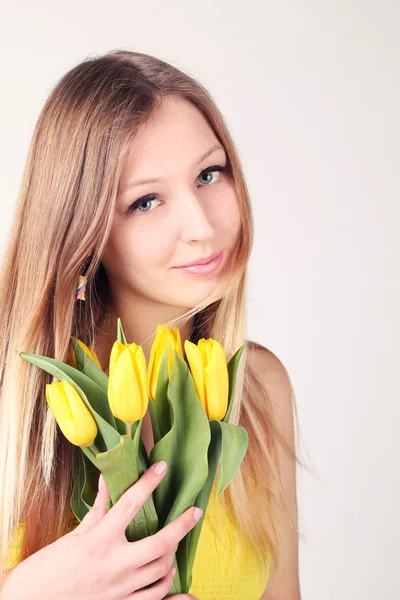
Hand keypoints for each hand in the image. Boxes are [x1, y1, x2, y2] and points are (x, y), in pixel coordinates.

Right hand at [1, 461, 201, 599]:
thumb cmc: (51, 564)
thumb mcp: (76, 532)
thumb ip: (99, 507)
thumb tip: (107, 478)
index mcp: (99, 539)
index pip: (130, 504)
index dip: (148, 482)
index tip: (163, 468)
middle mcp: (114, 564)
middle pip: (161, 542)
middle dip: (182, 525)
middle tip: (195, 511)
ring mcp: (120, 588)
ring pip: (161, 569)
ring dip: (173, 553)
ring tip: (177, 540)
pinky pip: (154, 597)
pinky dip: (166, 584)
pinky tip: (170, 573)